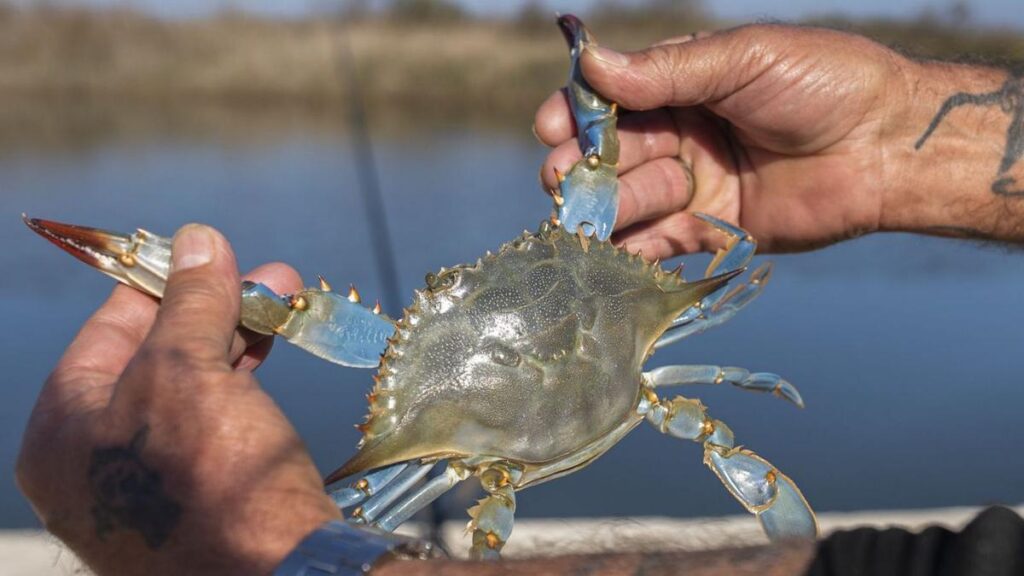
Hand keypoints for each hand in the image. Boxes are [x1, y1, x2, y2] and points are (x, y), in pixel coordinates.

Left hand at [16, 225, 339, 575]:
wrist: (276, 575)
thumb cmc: (210, 476)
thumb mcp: (189, 369)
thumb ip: (189, 301)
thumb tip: (197, 237)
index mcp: (61, 434)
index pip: (105, 334)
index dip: (159, 284)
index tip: (205, 253)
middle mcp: (93, 465)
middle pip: (152, 360)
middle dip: (212, 310)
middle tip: (263, 277)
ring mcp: (145, 489)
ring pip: (189, 391)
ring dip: (235, 341)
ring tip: (284, 302)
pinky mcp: (195, 504)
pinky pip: (211, 428)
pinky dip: (243, 385)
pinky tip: (273, 353)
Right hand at [536, 25, 911, 255]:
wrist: (889, 147)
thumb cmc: (824, 84)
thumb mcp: (743, 60)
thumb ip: (666, 70)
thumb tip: (590, 61)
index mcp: (683, 86)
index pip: (614, 99)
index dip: (578, 112)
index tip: (551, 124)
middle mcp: (680, 135)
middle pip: (613, 154)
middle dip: (584, 166)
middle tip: (561, 177)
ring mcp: (693, 185)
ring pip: (630, 200)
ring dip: (604, 208)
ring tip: (582, 217)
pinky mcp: (710, 231)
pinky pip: (658, 244)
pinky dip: (630, 251)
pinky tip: (605, 254)